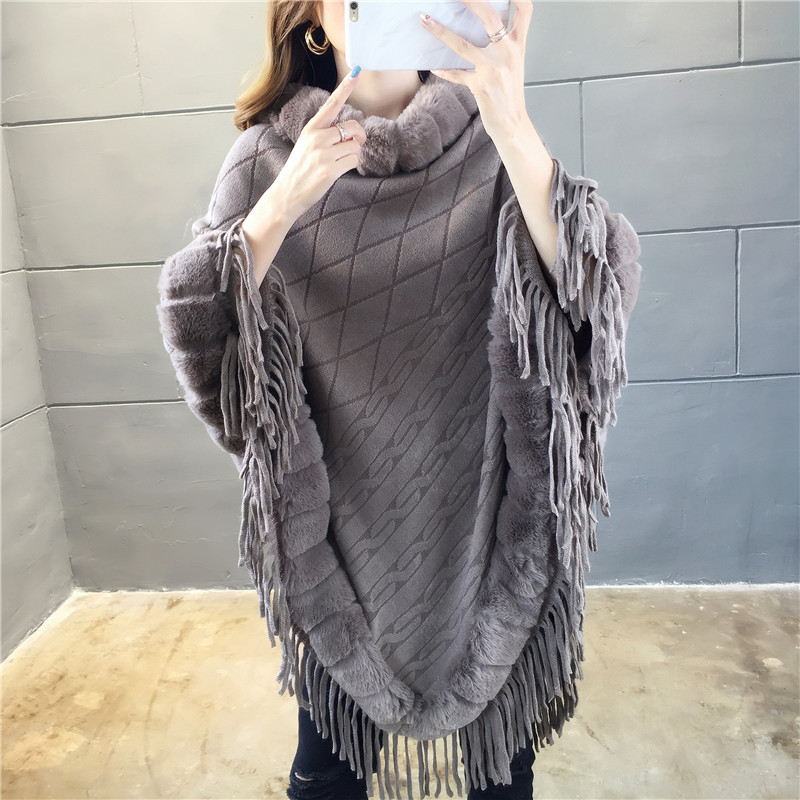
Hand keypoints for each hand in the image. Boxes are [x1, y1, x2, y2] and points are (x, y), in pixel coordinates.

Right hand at [271, 68, 367, 219]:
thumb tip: (350, 134)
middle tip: (353, 146)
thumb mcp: (306, 145)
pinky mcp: (329, 170)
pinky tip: (339, 170)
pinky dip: (352, 165)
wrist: (286, 194)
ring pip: (355, 146)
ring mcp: (323, 154)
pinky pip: (353, 161)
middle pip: (352, 127)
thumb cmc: (298, 171)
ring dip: (353, 154)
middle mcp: (317, 138)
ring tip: (339, 162)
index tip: (357, 71)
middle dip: (358, 137)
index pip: (332, 104)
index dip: (346, 88)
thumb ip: (325, 136)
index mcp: (311, 128)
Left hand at [418, 0, 532, 141]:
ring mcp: (493, 69)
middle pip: (490, 17)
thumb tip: (484, 29)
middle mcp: (508, 54)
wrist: (513, 125)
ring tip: (426, 20)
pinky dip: (444, 70)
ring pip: (463, 44)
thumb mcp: (513, 65)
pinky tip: (434, 65)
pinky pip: (457, 74)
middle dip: (471, 0)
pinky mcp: (480, 85)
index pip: (524, 10)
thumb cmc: (510, 96)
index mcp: (518, 46)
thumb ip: (502, 46)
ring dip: (441, 31)